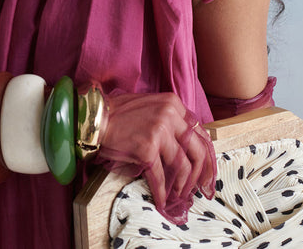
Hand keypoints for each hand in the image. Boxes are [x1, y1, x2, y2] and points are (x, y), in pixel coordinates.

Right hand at [98, 91, 215, 223]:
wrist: (95, 118)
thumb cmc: (120, 113)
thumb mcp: (151, 106)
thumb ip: (170, 118)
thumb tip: (186, 143)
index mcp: (173, 103)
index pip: (199, 131)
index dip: (206, 154)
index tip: (206, 168)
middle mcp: (170, 115)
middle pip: (197, 149)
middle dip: (201, 172)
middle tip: (200, 187)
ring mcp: (159, 132)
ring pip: (182, 165)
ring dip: (183, 184)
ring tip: (180, 194)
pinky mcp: (147, 149)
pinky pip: (161, 176)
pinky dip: (163, 191)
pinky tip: (162, 199)